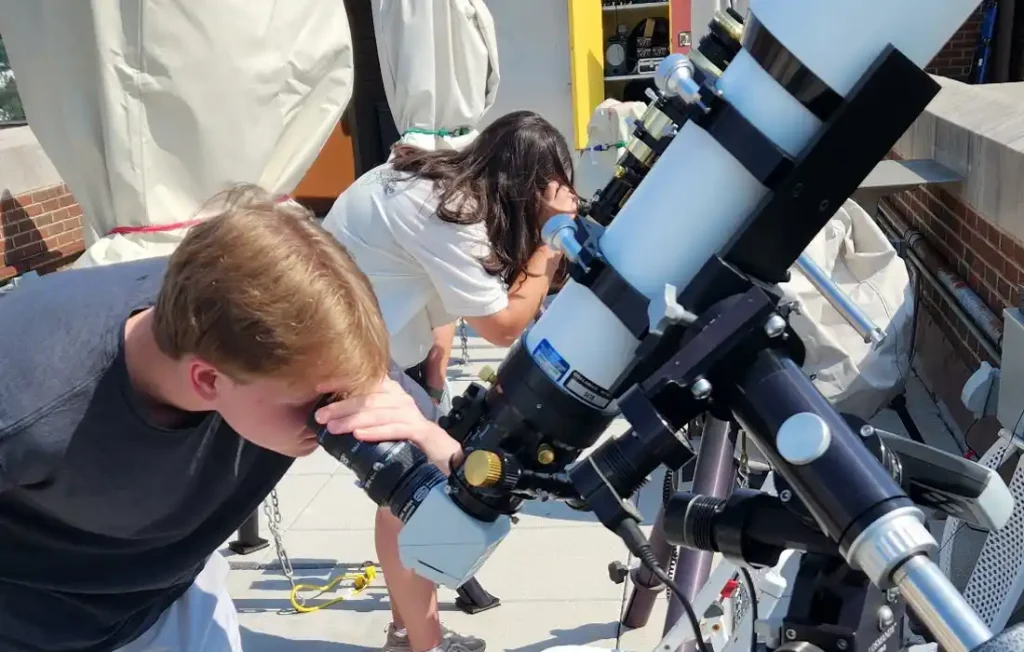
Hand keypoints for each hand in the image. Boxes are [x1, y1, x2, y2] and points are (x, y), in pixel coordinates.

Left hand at [313, 378, 462, 473]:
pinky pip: (396, 428)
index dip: (342, 383)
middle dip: (341, 406)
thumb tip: (334, 423)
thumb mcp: (383, 427)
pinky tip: (359, 435)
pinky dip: (376, 431)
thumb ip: (365, 422)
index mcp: (392, 394)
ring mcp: (412, 414)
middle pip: (369, 398)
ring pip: (379, 412)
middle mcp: (402, 399)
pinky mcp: (421, 431)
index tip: (319, 387)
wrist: (443, 458)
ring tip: (333, 427)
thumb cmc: (409, 442)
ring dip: (353, 419)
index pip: (365, 382)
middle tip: (319, 416)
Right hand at [537, 181, 577, 224]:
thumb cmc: (544, 224)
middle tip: (560, 194)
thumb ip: (540, 201)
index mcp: (548, 200)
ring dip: (568, 196)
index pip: (552, 185)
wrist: (555, 234)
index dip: (553, 185)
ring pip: (570, 194)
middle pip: (563, 188)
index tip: (553, 187)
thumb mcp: (539, 212)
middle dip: (562, 190)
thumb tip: (538, 192)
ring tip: (565, 200)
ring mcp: (567, 205)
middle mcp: (559, 200)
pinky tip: (570, 205)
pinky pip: (575, 202)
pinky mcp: (573, 210)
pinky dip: (573, 202)